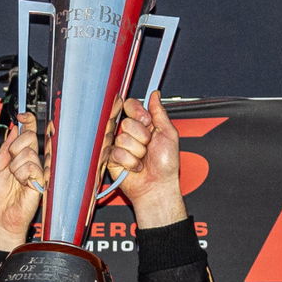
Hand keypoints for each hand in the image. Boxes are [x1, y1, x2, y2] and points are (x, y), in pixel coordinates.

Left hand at [0, 113, 44, 249]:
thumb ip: (4, 150)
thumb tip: (12, 131)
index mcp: (17, 158)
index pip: (26, 133)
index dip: (27, 121)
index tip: (22, 115)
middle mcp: (28, 162)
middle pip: (29, 137)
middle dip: (16, 147)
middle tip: (10, 163)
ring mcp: (35, 171)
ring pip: (29, 152)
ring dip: (15, 166)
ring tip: (14, 179)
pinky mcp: (41, 181)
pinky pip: (33, 166)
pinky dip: (22, 174)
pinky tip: (21, 184)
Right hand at [107, 92, 185, 228]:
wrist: (158, 186)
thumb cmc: (166, 165)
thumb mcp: (169, 134)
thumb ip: (160, 113)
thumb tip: (155, 95)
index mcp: (143, 125)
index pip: (131, 106)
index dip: (138, 113)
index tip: (147, 122)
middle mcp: (130, 133)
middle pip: (127, 122)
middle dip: (142, 136)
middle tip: (148, 146)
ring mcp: (121, 145)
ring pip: (123, 138)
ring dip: (137, 151)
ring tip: (142, 159)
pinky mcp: (112, 159)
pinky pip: (117, 152)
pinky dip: (130, 162)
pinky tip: (135, 167)